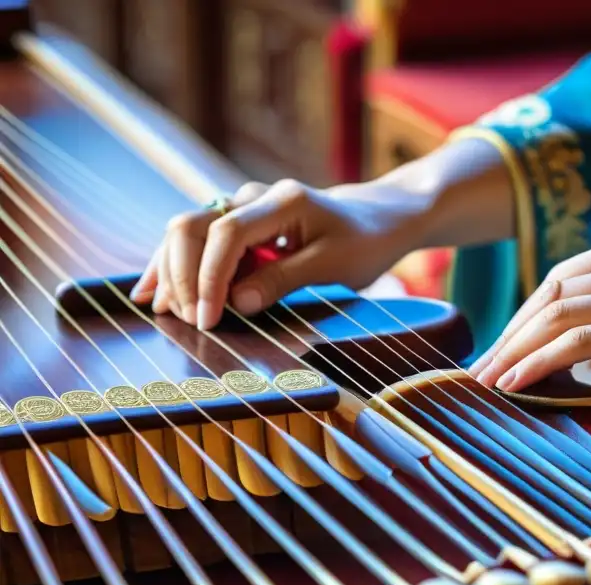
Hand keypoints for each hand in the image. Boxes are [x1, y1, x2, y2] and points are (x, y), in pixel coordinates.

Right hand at [131, 137, 516, 330]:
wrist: (377, 220)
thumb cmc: (364, 243)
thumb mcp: (334, 265)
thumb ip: (285, 279)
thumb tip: (236, 302)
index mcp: (284, 201)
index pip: (228, 232)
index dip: (211, 276)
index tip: (208, 318)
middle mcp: (254, 196)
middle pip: (195, 224)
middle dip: (183, 274)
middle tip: (187, 321)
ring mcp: (242, 205)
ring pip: (187, 230)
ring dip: (170, 270)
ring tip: (158, 310)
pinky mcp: (237, 223)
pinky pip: (195, 241)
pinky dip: (173, 265)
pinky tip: (151, 292)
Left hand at [469, 230, 590, 429]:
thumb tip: (584, 354)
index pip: (563, 276)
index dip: (526, 314)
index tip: (506, 346)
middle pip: (549, 292)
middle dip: (509, 333)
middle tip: (482, 368)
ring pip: (554, 314)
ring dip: (513, 350)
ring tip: (487, 382)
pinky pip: (575, 342)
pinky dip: (536, 362)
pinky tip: (515, 385)